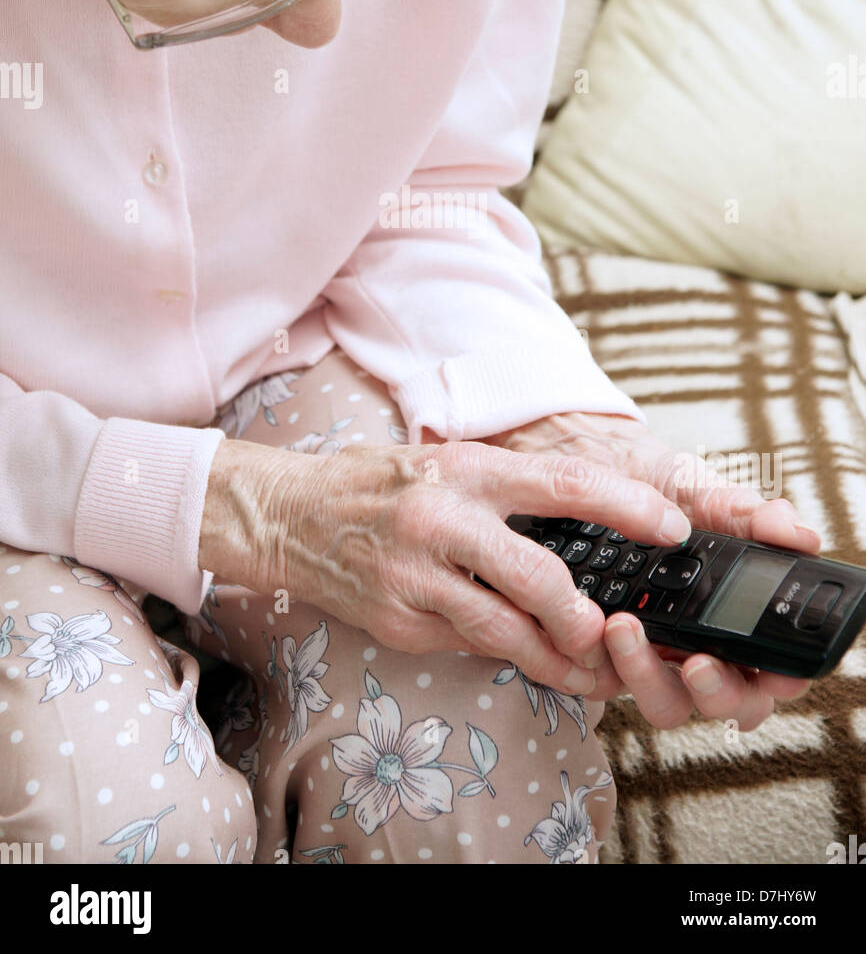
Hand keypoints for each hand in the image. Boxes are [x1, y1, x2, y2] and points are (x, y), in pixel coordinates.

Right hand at [199, 434, 698, 694]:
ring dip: (555, 654)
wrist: (293, 515)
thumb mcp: (452, 464)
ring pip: (505, 629)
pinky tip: (525, 654)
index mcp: (468, 470)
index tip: (672, 529)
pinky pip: (469, 644)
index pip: (564, 483)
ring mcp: (417, 575)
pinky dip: (504, 651)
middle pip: (539, 578)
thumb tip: (592, 524)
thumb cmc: (386, 484)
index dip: (626, 507)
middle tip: (613, 629)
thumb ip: (513, 493)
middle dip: (586, 615)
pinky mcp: (400, 620)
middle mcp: (444, 520)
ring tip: (584, 664)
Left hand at [482, 410, 818, 729]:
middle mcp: (701, 646)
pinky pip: (606, 682)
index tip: (771, 672)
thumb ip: (749, 514)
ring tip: (625, 628)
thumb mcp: (704, 493)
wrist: (597, 470)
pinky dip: (600, 662)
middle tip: (697, 663)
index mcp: (739, 617)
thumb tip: (797, 534)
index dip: (781, 681)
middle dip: (714, 691)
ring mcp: (653, 657)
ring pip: (665, 702)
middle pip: (724, 701)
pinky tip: (591, 625)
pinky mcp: (603, 657)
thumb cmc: (662, 491)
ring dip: (647, 676)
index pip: (775, 671)